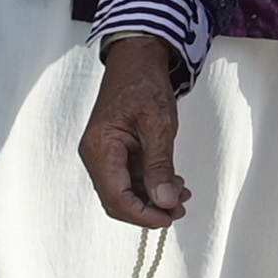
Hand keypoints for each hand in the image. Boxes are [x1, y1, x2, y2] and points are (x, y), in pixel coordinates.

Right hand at [81, 33, 193, 228]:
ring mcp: (103, 155)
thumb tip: (164, 201)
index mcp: (101, 148)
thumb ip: (159, 166)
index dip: (142, 214)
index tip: (169, 217)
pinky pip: (128, 179)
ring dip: (152, 198)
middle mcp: (96, 156)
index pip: (116, 197)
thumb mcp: (159, 125)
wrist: (136, 60)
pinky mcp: (114, 153)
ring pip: (124, 192)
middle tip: (179, 208)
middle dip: (148, 210)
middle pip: (117, 200)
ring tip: (181, 193)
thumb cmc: (144, 84)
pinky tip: (171, 182)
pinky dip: (150, 185)